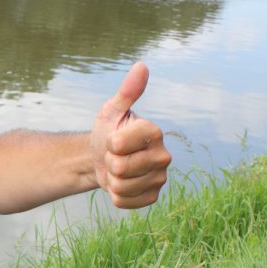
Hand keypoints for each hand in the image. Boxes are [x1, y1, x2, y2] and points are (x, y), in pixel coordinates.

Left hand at [90, 62, 170, 208]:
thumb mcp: (111, 111)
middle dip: (109, 162)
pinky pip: (124, 201)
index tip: (113, 139)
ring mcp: (160, 178)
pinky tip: (121, 184)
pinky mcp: (153, 196)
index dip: (108, 143)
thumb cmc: (108, 131)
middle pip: (119, 167)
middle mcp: (163, 155)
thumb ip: (127, 92)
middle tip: (114, 156)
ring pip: (121, 186)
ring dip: (112, 179)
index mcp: (154, 132)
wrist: (103, 159)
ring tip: (118, 169)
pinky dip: (116, 195)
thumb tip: (142, 66)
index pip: (117, 144)